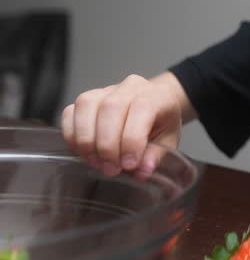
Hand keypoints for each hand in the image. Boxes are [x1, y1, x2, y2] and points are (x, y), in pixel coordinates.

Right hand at [61, 72, 187, 177]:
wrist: (156, 101)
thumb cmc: (162, 120)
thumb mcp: (169, 140)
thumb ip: (156, 156)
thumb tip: (142, 171)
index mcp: (156, 95)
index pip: (141, 108)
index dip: (132, 139)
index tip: (129, 164)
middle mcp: (129, 87)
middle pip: (110, 107)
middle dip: (107, 144)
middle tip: (110, 168)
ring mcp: (106, 90)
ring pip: (86, 106)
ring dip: (87, 140)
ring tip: (95, 162)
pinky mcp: (87, 99)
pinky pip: (70, 111)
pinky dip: (72, 134)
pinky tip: (82, 151)